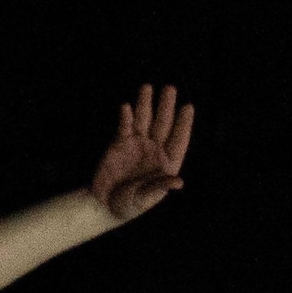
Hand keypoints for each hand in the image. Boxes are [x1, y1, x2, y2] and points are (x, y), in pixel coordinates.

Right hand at [89, 83, 193, 222]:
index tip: (188, 107)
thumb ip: (160, 187)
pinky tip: (126, 107)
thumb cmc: (129, 205)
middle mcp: (154, 149)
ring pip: (144, 120)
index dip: (184, 124)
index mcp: (167, 162)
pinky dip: (125, 117)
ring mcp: (136, 144)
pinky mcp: (118, 144)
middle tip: (170, 88)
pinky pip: (124, 127)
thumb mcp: (146, 199)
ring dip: (145, 104)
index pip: (179, 139)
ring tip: (147, 87)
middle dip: (166, 106)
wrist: (103, 204)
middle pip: (162, 124)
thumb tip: (179, 181)